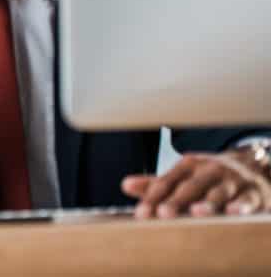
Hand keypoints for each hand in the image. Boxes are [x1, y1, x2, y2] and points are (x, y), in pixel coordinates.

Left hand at [122, 150, 270, 218]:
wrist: (253, 167)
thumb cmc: (210, 175)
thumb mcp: (184, 175)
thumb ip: (156, 183)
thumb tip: (125, 185)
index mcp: (188, 165)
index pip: (166, 181)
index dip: (153, 197)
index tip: (140, 214)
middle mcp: (209, 170)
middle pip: (190, 186)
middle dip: (176, 200)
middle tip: (162, 213)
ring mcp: (232, 181)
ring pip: (219, 192)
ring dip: (208, 202)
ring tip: (196, 211)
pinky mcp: (253, 193)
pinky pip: (247, 199)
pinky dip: (240, 205)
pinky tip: (232, 212)